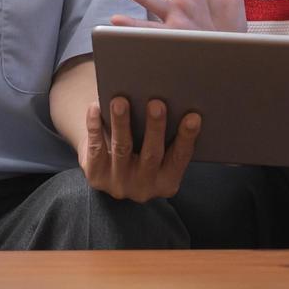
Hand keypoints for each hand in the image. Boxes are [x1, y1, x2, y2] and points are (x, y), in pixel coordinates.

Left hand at [83, 96, 198, 201]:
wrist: (110, 169)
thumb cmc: (143, 149)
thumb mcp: (160, 152)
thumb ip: (168, 137)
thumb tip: (176, 100)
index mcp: (167, 182)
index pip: (179, 158)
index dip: (187, 138)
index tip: (193, 117)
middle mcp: (144, 188)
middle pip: (151, 155)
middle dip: (154, 128)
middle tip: (156, 104)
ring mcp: (119, 184)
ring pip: (122, 149)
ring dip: (122, 123)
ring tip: (120, 101)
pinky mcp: (96, 176)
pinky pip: (96, 149)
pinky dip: (94, 127)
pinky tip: (95, 108)